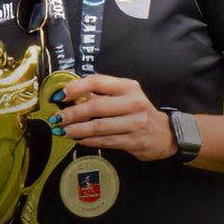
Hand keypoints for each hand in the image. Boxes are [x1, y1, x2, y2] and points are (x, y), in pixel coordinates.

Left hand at [52, 74, 174, 160]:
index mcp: (127, 87)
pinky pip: (106, 141)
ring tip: (63, 131)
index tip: (59, 96)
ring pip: (99, 126)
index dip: (75, 88)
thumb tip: (70, 95)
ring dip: (77, 129)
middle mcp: (133, 103)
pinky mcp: (135, 141)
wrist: (166, 134)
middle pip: (96, 106)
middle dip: (73, 113)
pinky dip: (89, 141)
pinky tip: (78, 140)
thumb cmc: (138, 111)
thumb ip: (102, 94)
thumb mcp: (125, 96)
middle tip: (57, 118)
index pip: (97, 82)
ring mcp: (135, 123)